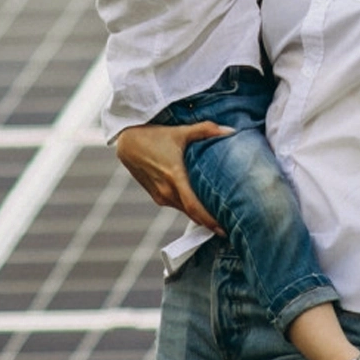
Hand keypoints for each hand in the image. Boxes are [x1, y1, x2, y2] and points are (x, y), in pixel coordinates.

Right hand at [115, 121, 229, 233]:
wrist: (128, 142)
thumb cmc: (155, 136)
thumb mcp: (181, 132)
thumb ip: (206, 130)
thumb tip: (231, 131)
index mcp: (175, 177)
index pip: (194, 206)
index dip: (209, 220)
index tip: (224, 229)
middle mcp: (167, 191)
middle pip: (192, 213)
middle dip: (210, 222)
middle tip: (231, 226)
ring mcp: (161, 195)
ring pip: (185, 210)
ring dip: (200, 215)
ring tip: (220, 218)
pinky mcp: (157, 195)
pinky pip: (177, 205)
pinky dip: (189, 208)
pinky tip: (201, 206)